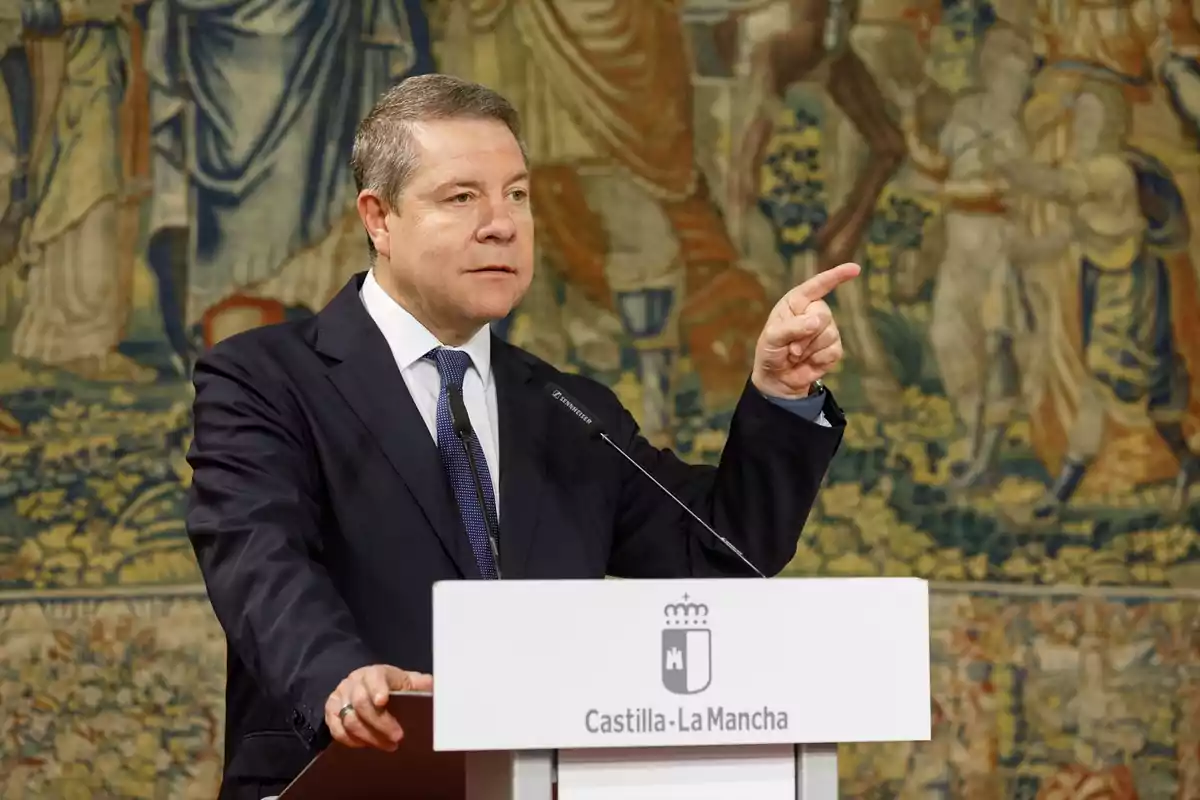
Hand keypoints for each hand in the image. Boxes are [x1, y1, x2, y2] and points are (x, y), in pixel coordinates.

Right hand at [325, 665, 432, 750]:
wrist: (365, 687)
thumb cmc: (391, 686)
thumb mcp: (407, 681)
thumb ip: (420, 683)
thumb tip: (435, 685)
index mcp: (374, 672)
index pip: (374, 677)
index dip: (377, 688)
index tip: (383, 701)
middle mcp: (354, 682)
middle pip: (360, 702)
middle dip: (379, 723)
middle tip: (397, 738)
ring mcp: (340, 696)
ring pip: (348, 719)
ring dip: (369, 736)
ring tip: (388, 745)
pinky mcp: (330, 711)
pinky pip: (336, 729)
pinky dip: (351, 740)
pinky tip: (367, 745)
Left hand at [751, 262, 860, 398]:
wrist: (777, 378)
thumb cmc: (771, 351)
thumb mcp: (772, 337)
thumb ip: (792, 327)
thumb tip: (817, 322)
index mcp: (797, 301)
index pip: (818, 285)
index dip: (836, 276)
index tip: (854, 269)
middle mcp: (814, 311)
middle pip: (823, 314)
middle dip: (805, 334)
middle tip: (790, 347)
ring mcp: (826, 329)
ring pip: (829, 333)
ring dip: (809, 348)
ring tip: (796, 354)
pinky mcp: (834, 348)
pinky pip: (833, 350)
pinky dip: (817, 359)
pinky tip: (808, 361)